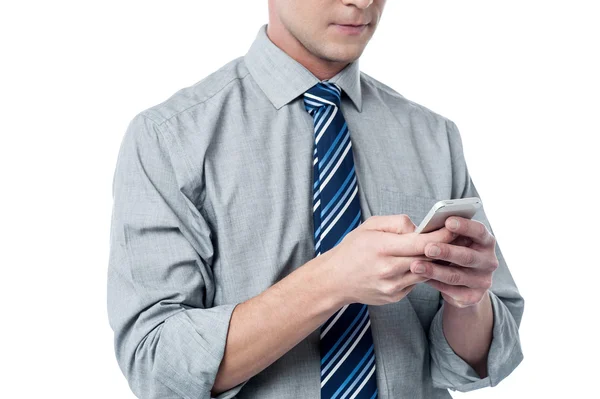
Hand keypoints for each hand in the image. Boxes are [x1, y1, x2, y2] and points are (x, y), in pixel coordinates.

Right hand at [319, 214, 456, 305]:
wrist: (335, 279)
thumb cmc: (353, 249)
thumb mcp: (370, 226)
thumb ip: (397, 223)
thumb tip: (420, 227)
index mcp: (383, 248)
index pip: (422, 242)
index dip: (442, 235)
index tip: (455, 227)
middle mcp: (389, 270)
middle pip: (428, 258)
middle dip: (444, 247)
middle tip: (458, 236)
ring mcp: (392, 286)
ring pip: (425, 272)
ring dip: (435, 262)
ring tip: (444, 250)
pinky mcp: (394, 297)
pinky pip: (415, 282)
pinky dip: (419, 272)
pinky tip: (421, 264)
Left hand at [410, 216, 498, 307]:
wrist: (462, 284)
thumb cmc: (454, 252)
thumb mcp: (454, 243)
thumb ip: (446, 236)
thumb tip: (426, 230)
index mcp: (486, 242)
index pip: (480, 231)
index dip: (465, 226)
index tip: (448, 221)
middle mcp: (489, 261)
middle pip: (467, 256)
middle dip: (446, 251)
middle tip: (428, 248)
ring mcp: (483, 281)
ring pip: (456, 275)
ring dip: (434, 270)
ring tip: (415, 266)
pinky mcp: (474, 297)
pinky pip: (451, 290)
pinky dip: (435, 283)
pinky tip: (421, 278)